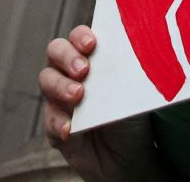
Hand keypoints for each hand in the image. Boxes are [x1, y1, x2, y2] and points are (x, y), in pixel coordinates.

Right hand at [39, 26, 167, 180]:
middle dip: (67, 57)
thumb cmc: (132, 114)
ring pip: (47, 80)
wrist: (127, 155)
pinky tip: (70, 128)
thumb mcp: (136, 91)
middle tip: (84, 70)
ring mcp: (60, 97)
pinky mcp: (54, 124)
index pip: (79, 36)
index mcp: (94, 58)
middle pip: (56, 51)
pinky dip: (58, 122)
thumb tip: (142, 55)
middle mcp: (72, 72)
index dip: (81, 36)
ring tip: (78, 96)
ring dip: (61, 86)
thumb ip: (131, 72)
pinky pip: (49, 119)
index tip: (92, 44)